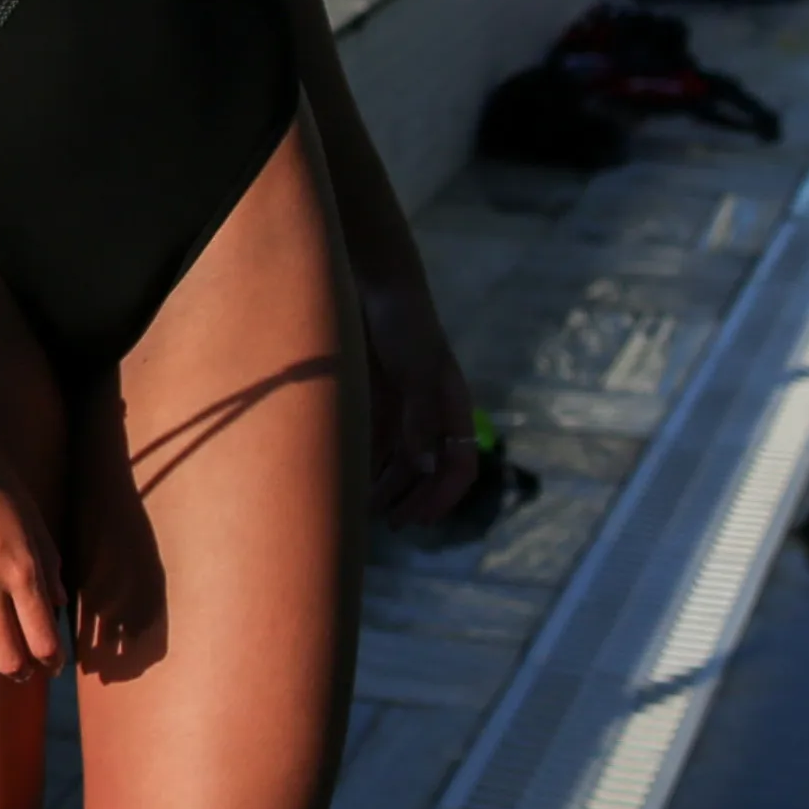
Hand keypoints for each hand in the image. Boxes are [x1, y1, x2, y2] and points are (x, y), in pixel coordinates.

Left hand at [361, 275, 483, 527]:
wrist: (373, 284)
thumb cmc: (404, 324)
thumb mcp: (415, 369)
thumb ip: (419, 417)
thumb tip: (421, 466)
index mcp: (450, 408)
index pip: (459, 464)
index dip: (444, 496)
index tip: (421, 520)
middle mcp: (429, 415)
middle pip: (429, 471)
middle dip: (414, 499)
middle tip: (390, 525)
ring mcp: (402, 409)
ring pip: (400, 463)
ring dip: (388, 489)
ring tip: (363, 511)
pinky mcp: (376, 401)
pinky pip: (375, 445)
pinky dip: (367, 466)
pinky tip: (349, 482)